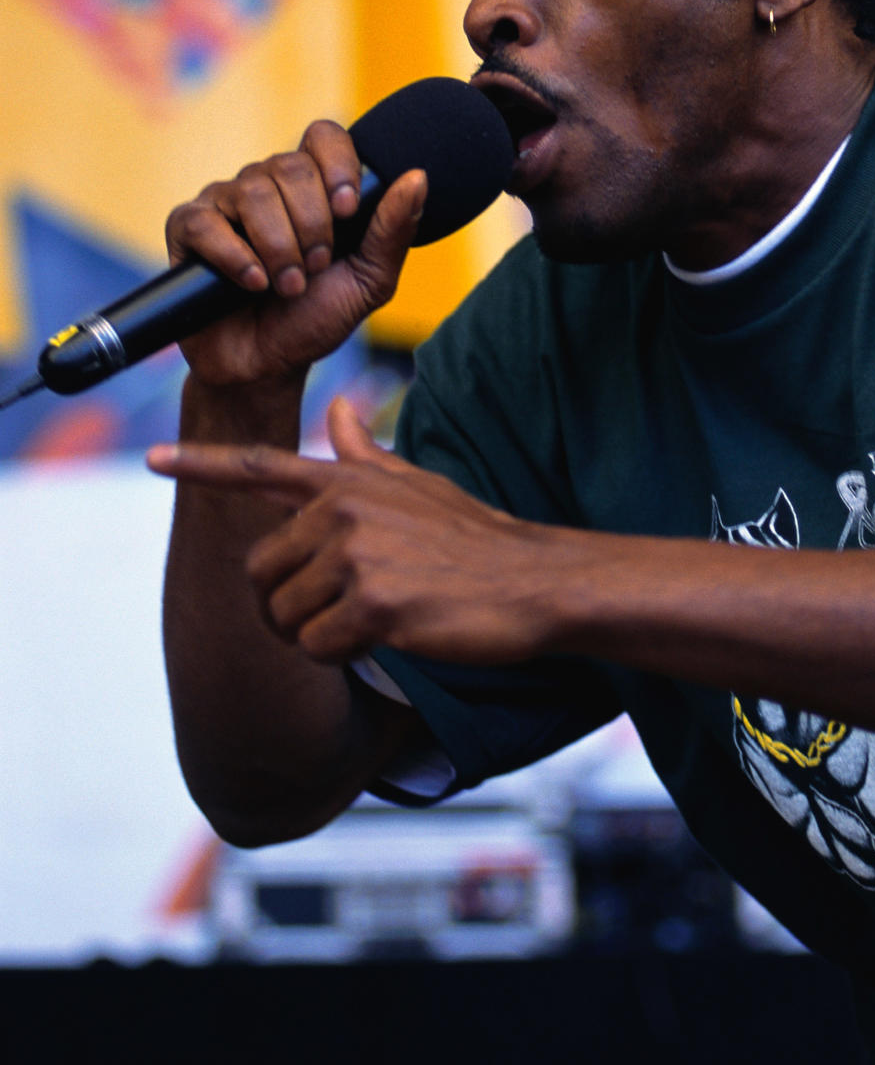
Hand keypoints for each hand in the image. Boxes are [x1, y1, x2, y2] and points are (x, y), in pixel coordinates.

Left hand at [148, 397, 555, 665]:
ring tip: (368, 622)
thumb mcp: (418, 485)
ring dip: (316, 635)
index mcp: (349, 481)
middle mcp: (345, 509)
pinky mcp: (374, 602)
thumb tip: (338, 409)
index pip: (261, 465)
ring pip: (285, 615)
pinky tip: (384, 638)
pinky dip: (342, 656)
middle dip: (286, 605)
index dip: (201, 463)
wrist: (531, 580)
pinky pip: (317, 645)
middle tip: (335, 614)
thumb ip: (366, 454)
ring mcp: (358, 553)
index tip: (153, 460)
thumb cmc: (474, 538)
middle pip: (262, 571)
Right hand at [164, 122, 426, 386]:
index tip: (347, 212)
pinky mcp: (187, 228)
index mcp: (311, 187)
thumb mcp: (368, 280)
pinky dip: (237, 257)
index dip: (337, 166)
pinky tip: (252, 284)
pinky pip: (207, 222)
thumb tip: (417, 177)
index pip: (323, 136)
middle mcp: (266, 184)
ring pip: (252, 192)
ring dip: (279, 248)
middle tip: (315, 268)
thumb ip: (392, 231)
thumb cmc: (316, 318)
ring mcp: (224, 202)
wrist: (267, 365)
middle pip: (290, 167)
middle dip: (312, 226)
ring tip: (287, 286)